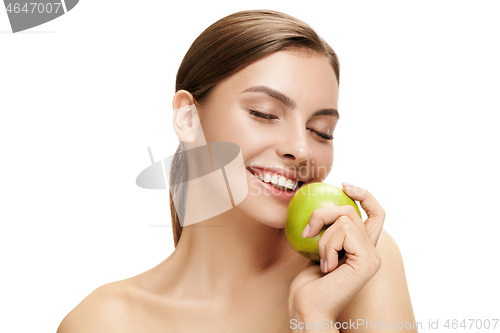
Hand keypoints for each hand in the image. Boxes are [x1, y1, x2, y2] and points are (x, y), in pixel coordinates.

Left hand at [288, 183, 385, 324]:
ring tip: (320, 259)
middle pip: (352, 210)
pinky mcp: (368, 260)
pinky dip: (326, 244)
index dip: (364, 195)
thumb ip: (326, 230)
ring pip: (345, 218)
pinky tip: (325, 267)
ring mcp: (372, 256)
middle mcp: (372, 251)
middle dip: (324, 214)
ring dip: (322, 236)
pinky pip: (343, 231)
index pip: (375, 213)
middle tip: (308, 232)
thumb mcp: (315, 247)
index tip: (344, 185)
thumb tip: (319, 202)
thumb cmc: (308, 283)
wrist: (308, 307)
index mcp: (362, 248)